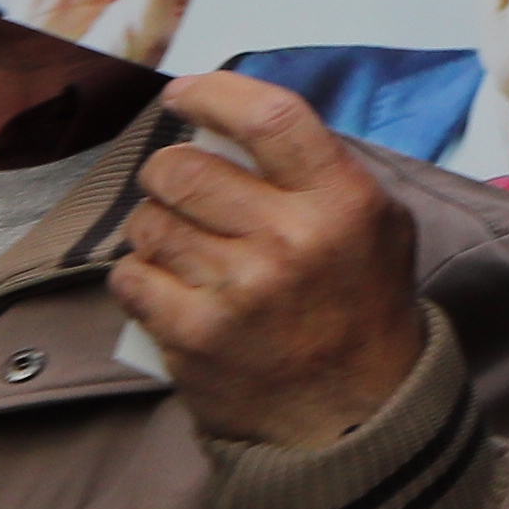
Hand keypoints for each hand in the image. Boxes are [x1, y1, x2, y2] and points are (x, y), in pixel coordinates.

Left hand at [112, 74, 426, 452]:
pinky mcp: (192, 336)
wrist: (354, 415)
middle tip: (181, 188)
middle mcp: (288, 241)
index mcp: (341, 202)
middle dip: (169, 172)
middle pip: (184, 169)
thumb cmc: (362, 307)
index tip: (185, 95)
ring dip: (155, 227)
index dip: (215, 93)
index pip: (269, 118)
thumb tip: (236, 127)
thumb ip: (320, 172)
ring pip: (148, 222)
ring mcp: (236, 292)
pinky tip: (173, 288)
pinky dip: (142, 276)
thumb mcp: (377, 225)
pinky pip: (130, 277)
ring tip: (184, 247)